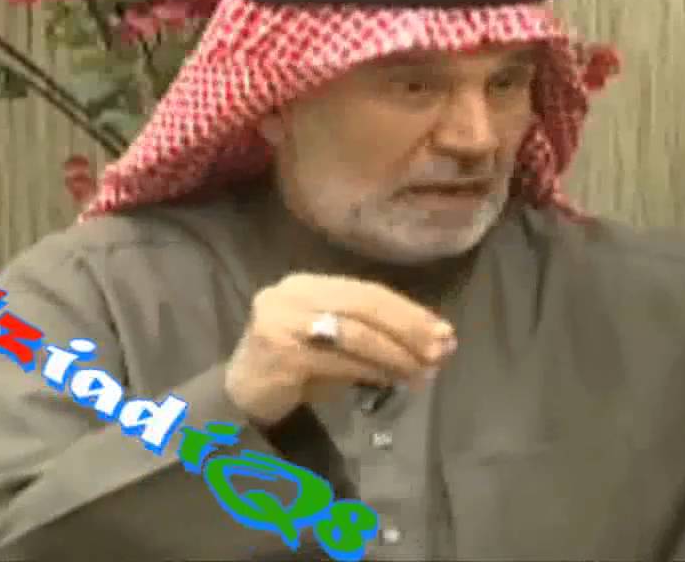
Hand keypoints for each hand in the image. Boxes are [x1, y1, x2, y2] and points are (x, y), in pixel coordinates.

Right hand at [224, 273, 455, 424]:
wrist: (240, 400)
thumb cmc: (296, 371)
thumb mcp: (335, 343)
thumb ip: (374, 335)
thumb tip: (432, 340)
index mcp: (307, 284)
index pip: (368, 291)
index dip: (409, 311)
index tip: (444, 331)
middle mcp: (291, 294)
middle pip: (364, 305)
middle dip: (408, 329)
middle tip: (441, 351)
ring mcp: (282, 320)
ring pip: (355, 333)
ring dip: (395, 354)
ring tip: (423, 372)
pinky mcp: (280, 351)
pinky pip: (338, 359)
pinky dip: (371, 370)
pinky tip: (393, 380)